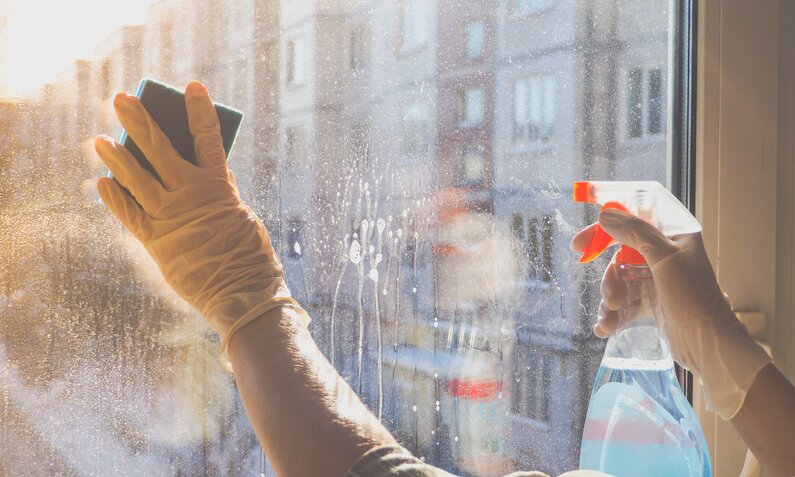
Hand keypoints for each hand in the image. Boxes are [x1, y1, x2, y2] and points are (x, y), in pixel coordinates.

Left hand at [95, 81, 307, 362]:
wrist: (241, 293)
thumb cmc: (248, 255)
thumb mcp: (239, 215)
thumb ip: (216, 192)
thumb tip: (193, 176)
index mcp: (219, 186)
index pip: (208, 137)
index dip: (199, 109)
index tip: (192, 86)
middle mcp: (191, 195)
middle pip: (160, 149)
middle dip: (139, 120)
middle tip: (121, 98)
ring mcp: (170, 217)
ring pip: (136, 178)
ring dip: (116, 155)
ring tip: (98, 138)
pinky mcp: (156, 242)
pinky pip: (129, 214)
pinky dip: (115, 198)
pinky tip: (102, 181)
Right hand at [572, 208, 770, 418]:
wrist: (709, 346)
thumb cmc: (694, 299)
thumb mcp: (665, 258)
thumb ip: (636, 232)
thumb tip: (606, 215)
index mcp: (674, 236)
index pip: (634, 220)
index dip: (606, 227)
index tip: (581, 243)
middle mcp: (664, 254)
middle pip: (621, 254)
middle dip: (609, 274)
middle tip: (599, 293)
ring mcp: (657, 280)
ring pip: (620, 281)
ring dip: (610, 299)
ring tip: (610, 318)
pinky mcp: (652, 303)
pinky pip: (624, 302)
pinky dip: (613, 314)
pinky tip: (605, 328)